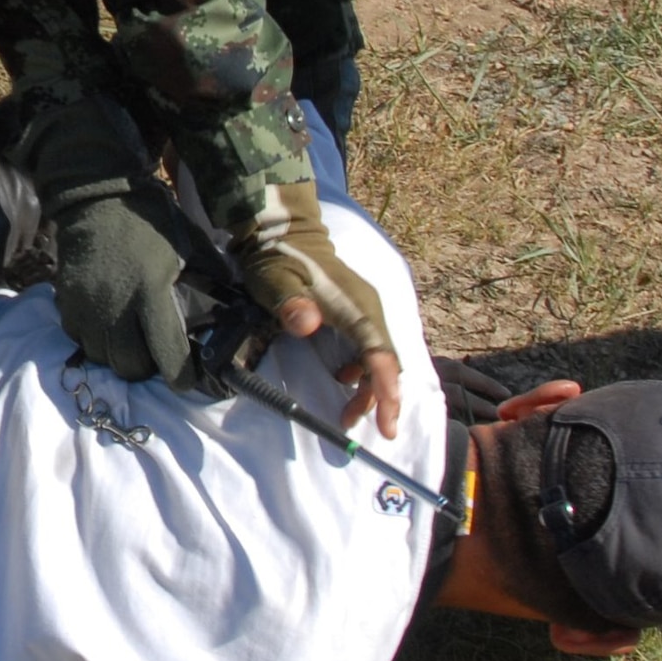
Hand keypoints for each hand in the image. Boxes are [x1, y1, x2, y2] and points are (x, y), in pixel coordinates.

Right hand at [54, 178, 219, 387]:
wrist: (97, 196)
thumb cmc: (149, 220)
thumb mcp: (189, 242)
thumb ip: (213, 273)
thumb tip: (240, 299)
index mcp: (151, 291)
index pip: (167, 354)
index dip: (181, 375)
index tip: (188, 376)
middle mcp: (116, 306)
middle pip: (130, 366)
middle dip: (148, 367)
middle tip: (156, 353)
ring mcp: (86, 305)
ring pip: (103, 357)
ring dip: (119, 356)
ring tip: (131, 339)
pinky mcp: (66, 301)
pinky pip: (80, 340)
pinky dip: (95, 341)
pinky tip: (107, 324)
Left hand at [231, 179, 400, 437]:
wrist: (283, 233)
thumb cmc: (278, 261)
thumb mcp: (275, 281)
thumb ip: (290, 304)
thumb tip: (309, 323)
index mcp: (356, 307)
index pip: (380, 355)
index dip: (385, 391)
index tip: (387, 423)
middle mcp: (369, 310)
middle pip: (386, 362)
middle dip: (380, 398)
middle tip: (361, 427)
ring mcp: (365, 311)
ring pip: (380, 357)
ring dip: (368, 387)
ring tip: (346, 413)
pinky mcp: (357, 313)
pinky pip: (369, 348)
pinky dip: (361, 371)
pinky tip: (341, 378)